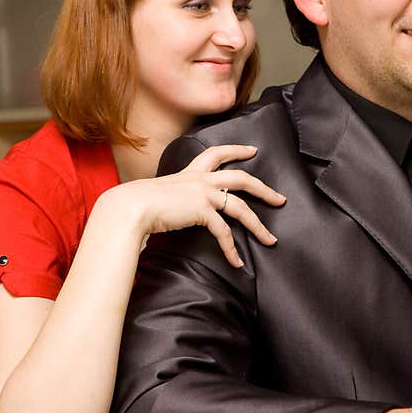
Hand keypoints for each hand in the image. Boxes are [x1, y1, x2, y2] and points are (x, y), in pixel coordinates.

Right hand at [102, 145, 285, 267]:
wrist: (131, 207)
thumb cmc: (138, 203)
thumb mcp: (160, 194)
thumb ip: (175, 197)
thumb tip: (176, 207)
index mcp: (191, 173)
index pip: (217, 153)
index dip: (237, 150)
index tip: (252, 150)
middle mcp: (201, 180)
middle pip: (241, 178)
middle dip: (263, 189)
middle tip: (280, 199)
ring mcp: (204, 194)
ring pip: (241, 207)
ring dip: (258, 226)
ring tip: (271, 239)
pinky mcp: (203, 211)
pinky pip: (224, 232)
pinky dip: (231, 250)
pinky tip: (237, 262)